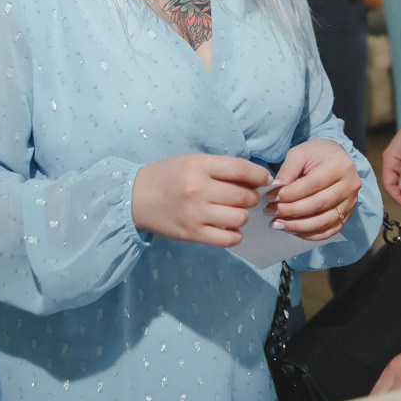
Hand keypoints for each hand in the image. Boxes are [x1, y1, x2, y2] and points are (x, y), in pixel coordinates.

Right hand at [131, 154, 270, 247]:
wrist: (135, 198)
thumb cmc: (167, 176)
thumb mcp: (192, 161)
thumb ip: (221, 168)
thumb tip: (256, 179)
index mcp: (199, 166)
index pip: (242, 169)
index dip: (260, 175)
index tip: (265, 180)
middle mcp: (199, 189)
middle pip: (244, 196)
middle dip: (252, 197)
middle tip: (245, 197)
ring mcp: (196, 214)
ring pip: (239, 218)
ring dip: (242, 215)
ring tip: (233, 212)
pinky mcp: (193, 234)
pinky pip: (228, 238)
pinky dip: (235, 234)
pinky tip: (228, 227)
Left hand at [266, 139, 362, 241]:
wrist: (336, 158)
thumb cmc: (316, 154)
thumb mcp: (300, 153)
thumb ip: (288, 170)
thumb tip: (275, 189)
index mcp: (339, 166)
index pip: (312, 185)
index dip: (290, 194)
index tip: (270, 198)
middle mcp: (350, 186)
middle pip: (318, 205)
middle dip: (291, 211)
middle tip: (270, 211)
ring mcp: (351, 203)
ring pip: (323, 221)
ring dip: (297, 226)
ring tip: (276, 224)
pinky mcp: (348, 216)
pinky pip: (328, 231)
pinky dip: (309, 234)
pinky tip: (292, 230)